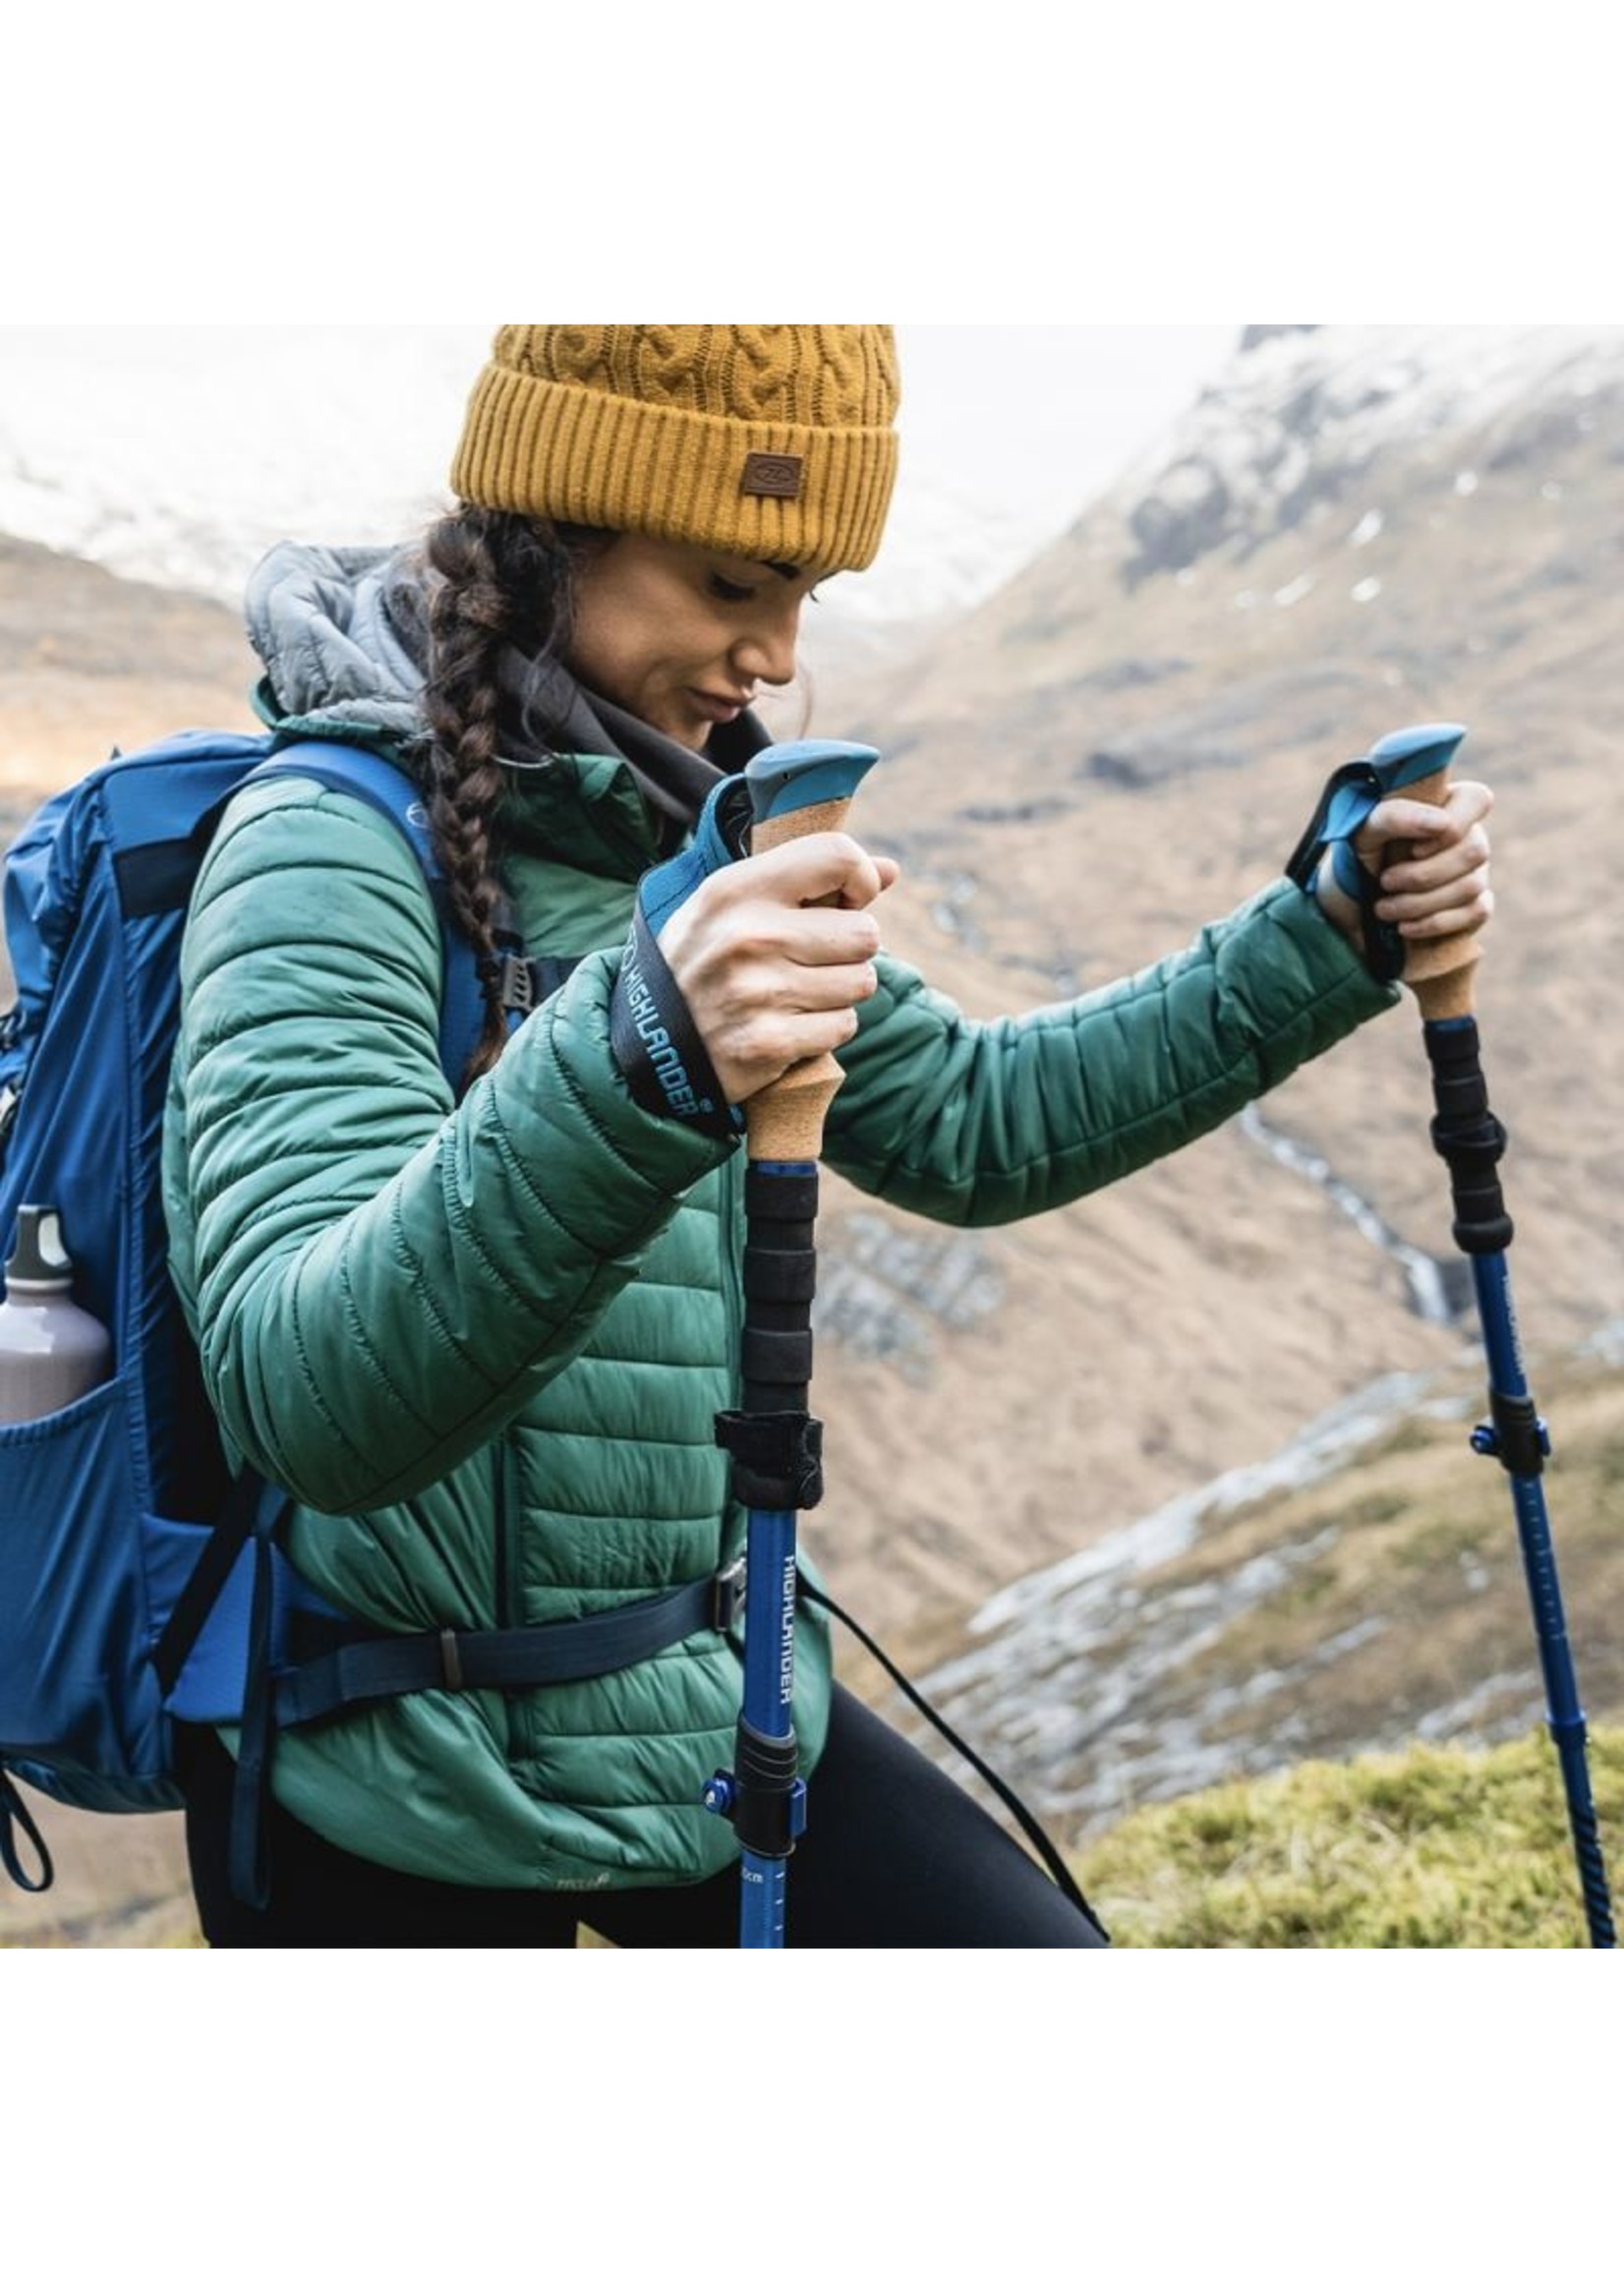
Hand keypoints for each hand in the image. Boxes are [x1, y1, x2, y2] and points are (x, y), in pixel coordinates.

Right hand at [656, 833, 899, 1104]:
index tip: (846, 901)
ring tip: (798, 993)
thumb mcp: (736, 907)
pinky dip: (827, 1029)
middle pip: (865, 932)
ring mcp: (758, 992)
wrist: (653, 1046)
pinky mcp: (769, 1043)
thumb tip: (891, 870)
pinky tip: (791, 1024)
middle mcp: (747, 935)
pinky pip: (844, 1025)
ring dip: (841, 991)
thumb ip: (811, 881)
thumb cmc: (707, 962)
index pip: (837, 856)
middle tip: (814, 960)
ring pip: (862, 982)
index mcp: (736, 890)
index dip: (859, 879)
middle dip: (851, 950)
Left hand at [1316, 778, 1494, 967]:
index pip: (1477, 799)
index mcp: (1449, 805)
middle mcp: (1470, 836)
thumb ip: (1395, 816)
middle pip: (1474, 851)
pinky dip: (1435, 924)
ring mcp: (1478, 871)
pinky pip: (1475, 913)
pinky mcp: (1476, 906)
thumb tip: (1440, 823)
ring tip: (1384, 909)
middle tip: (1385, 882)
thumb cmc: (1363, 854)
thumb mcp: (1365, 831)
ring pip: (1471, 886)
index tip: (1413, 849)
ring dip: (1420, 903)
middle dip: (1423, 875)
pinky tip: (1405, 927)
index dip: (1453, 825)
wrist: (1354, 902)